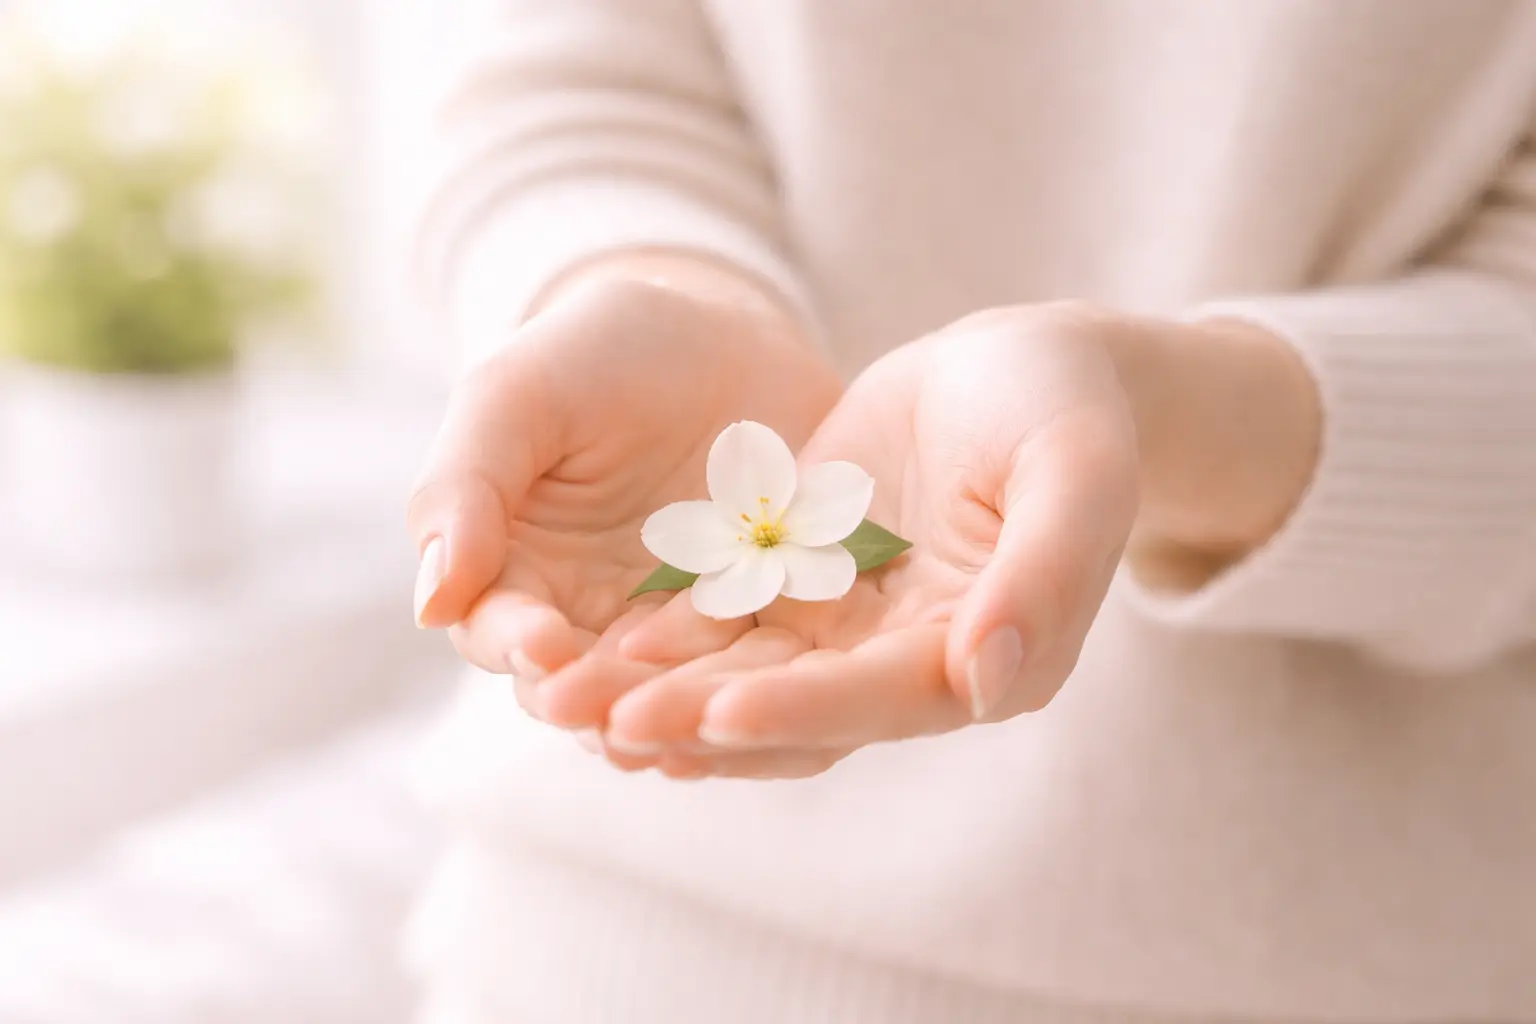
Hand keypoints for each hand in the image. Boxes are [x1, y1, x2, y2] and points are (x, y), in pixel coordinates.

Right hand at [408, 257, 841, 694]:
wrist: (722, 329)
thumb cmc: (596, 352)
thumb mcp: (516, 394)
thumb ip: (464, 487)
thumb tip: (429, 603)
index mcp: (514, 572)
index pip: (501, 629)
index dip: (517, 644)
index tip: (542, 647)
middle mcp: (589, 618)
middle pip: (583, 683)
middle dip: (597, 701)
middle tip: (613, 718)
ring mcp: (676, 627)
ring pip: (669, 692)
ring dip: (676, 716)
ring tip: (692, 727)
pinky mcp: (757, 620)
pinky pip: (754, 667)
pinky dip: (756, 690)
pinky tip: (769, 703)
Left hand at [560, 303, 1318, 778]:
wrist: (1028, 366)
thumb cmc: (1068, 409)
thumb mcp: (1077, 472)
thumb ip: (1047, 575)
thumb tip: (985, 684)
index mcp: (991, 656)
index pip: (887, 698)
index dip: (805, 708)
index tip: (718, 713)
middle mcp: (914, 663)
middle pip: (801, 705)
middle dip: (703, 717)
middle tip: (607, 721)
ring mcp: (855, 627)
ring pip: (751, 674)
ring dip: (667, 692)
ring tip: (573, 698)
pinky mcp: (809, 584)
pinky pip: (733, 620)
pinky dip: (672, 637)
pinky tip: (598, 641)